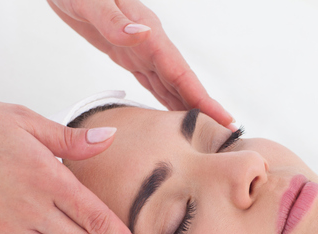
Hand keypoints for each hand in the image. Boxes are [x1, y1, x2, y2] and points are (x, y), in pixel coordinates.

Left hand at [48, 0, 234, 127]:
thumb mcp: (90, 1)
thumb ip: (114, 20)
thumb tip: (144, 35)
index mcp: (147, 32)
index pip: (181, 72)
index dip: (203, 99)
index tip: (225, 119)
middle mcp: (150, 42)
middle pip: (183, 83)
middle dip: (205, 109)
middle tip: (227, 136)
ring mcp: (140, 49)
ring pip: (170, 85)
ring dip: (188, 107)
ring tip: (207, 133)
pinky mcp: (127, 54)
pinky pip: (152, 82)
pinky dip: (165, 100)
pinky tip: (172, 115)